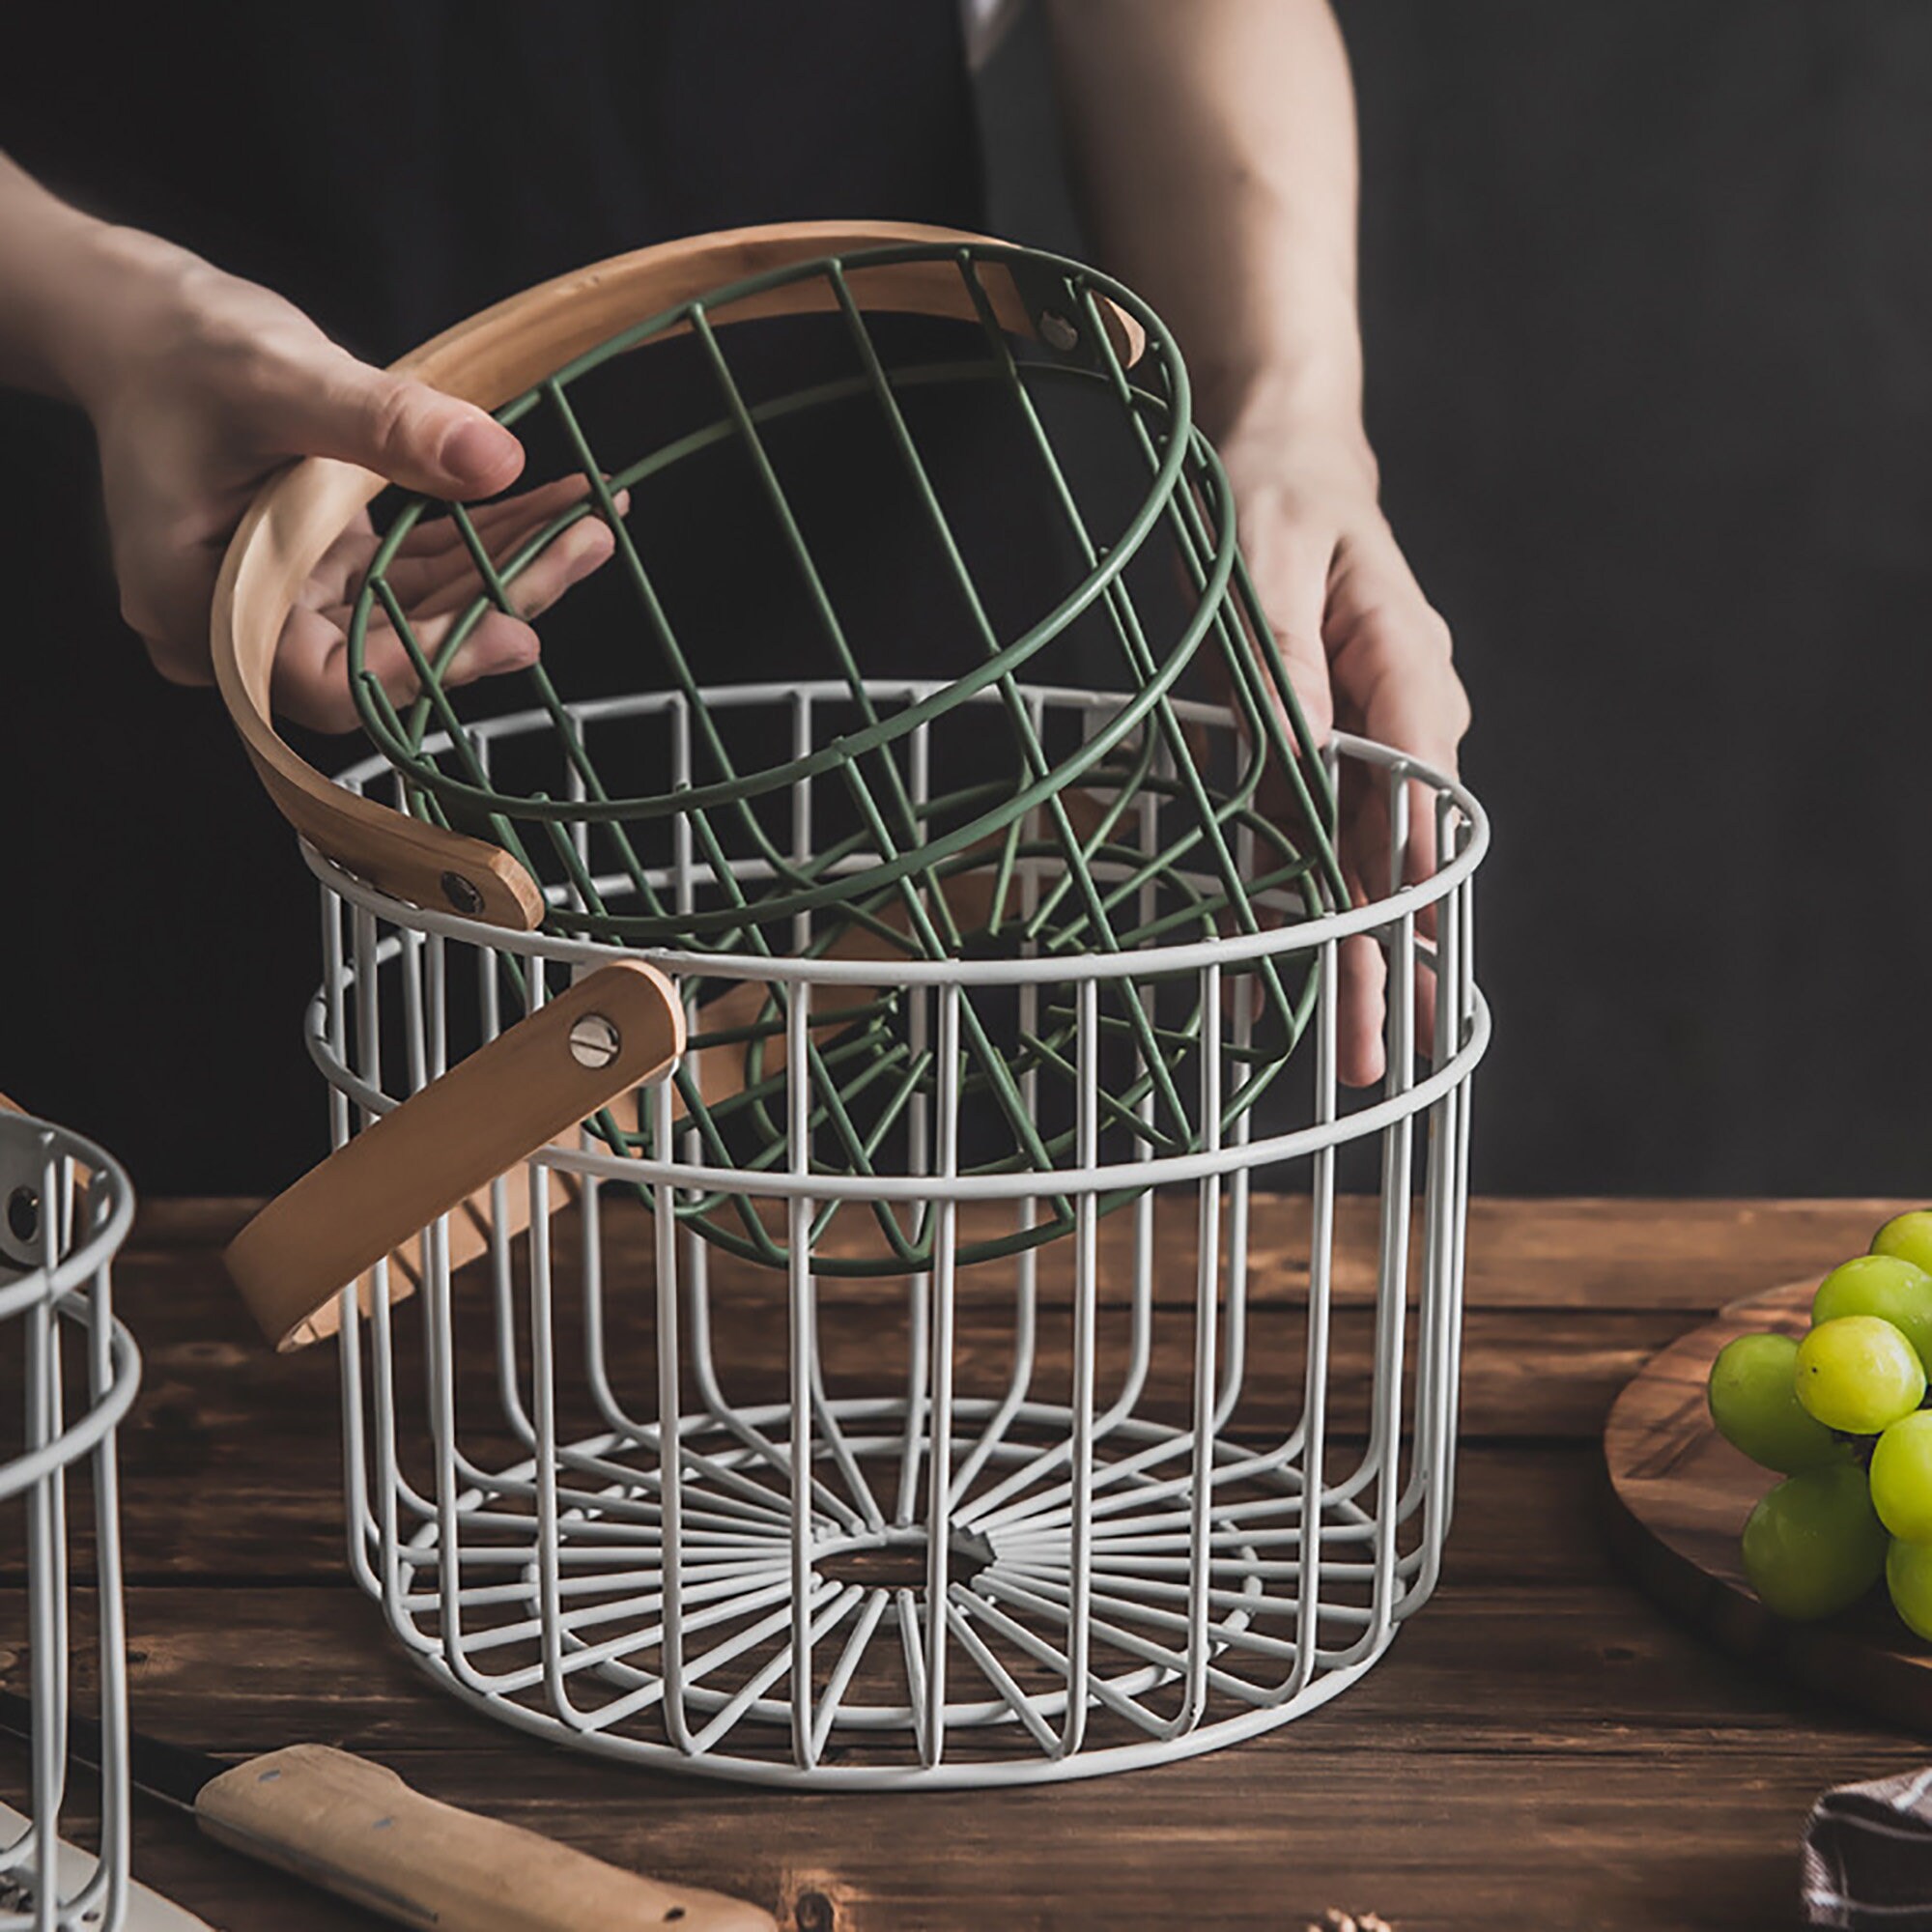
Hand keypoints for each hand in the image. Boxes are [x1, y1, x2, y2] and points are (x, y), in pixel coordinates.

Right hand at [67, 227, 614, 728]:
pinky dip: (478, 546)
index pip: (327, 681)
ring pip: (412, 617)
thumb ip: (383, 423)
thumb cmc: (179, 348)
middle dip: (493, 601)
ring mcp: (289, 603)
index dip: (423, 667)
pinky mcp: (323, 576)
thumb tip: (496, 459)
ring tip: (588, 518)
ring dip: (502, 570)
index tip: (515, 629)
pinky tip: (549, 508)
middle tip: (584, 544)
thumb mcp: (281, 375)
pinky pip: (411, 579)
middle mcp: (243, 626)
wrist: (140, 325)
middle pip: (387, 653)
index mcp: (199, 607)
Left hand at [1219, 419, 1470, 1087]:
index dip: (1404, 887)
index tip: (1396, 965)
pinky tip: (1285, 962)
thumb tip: (1296, 758)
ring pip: (1359, 858)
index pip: (1417, 795)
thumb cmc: (1276, 491)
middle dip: (1385, 954)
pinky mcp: (1318, 743)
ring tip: (1345, 1045)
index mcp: (1405, 668)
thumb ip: (1282, 662)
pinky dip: (1299, 897)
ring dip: (1351, 948)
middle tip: (1372, 1053)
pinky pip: (1309, 831)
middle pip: (1395, 851)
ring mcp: (1363, 736)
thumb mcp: (1263, 563)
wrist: (1282, 452)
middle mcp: (1400, 714)